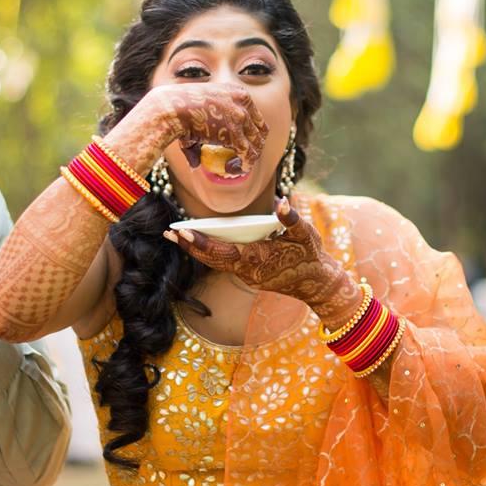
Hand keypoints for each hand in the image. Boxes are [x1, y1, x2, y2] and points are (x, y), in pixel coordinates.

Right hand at [138, 82, 268, 173]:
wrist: (169, 108)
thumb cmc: (176, 110)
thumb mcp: (197, 114)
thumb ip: (202, 134)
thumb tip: (196, 162)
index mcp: (237, 92)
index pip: (255, 115)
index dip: (252, 133)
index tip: (244, 145)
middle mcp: (243, 101)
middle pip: (261, 130)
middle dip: (254, 147)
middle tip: (242, 159)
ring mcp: (241, 116)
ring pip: (257, 144)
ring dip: (249, 158)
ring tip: (236, 167)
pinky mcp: (234, 133)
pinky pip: (247, 154)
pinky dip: (244, 165)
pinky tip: (235, 169)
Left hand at [164, 197, 362, 327]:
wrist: (317, 283)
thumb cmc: (311, 255)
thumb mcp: (306, 234)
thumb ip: (291, 218)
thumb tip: (281, 202)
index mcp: (257, 259)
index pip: (222, 252)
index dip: (201, 243)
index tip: (183, 232)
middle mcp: (247, 271)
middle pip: (211, 258)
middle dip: (189, 245)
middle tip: (168, 232)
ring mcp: (246, 275)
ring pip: (214, 262)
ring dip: (194, 249)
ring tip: (174, 235)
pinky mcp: (247, 274)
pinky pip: (222, 262)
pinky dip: (207, 252)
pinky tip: (196, 241)